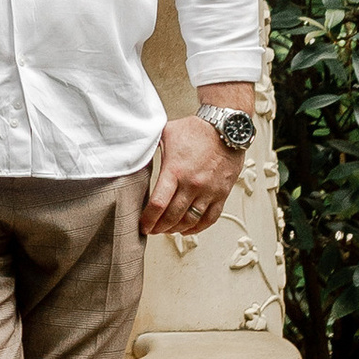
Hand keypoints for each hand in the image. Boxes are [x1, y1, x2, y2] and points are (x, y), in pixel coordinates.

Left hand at [142, 111, 239, 238]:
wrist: (225, 128)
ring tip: (167, 230)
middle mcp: (192, 184)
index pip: (158, 204)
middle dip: (159, 227)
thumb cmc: (194, 130)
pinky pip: (210, 218)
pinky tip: (188, 229)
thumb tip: (133, 153)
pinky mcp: (222, 194)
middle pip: (173, 217)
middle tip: (152, 230)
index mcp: (175, 171)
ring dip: (176, 229)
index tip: (142, 225)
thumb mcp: (165, 134)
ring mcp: (209, 191)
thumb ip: (150, 147)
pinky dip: (198, 228)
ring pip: (190, 220)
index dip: (148, 219)